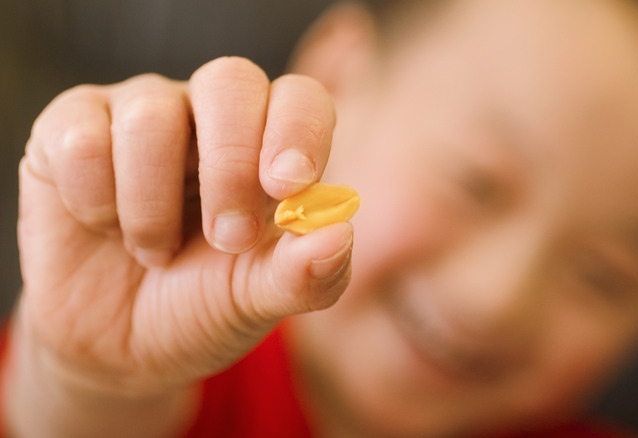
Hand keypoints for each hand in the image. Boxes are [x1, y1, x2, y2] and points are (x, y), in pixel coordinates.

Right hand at [15, 57, 350, 394]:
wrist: (120, 346)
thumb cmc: (202, 308)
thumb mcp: (258, 301)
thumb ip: (305, 274)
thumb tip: (339, 233)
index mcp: (269, 148)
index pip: (299, 99)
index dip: (298, 131)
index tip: (287, 187)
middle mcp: (209, 119)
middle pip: (230, 81)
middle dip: (230, 164)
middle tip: (228, 238)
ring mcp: (140, 117)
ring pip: (151, 114)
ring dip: (152, 204)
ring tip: (156, 254)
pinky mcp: (71, 131)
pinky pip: (82, 137)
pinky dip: (94, 199)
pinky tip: (103, 228)